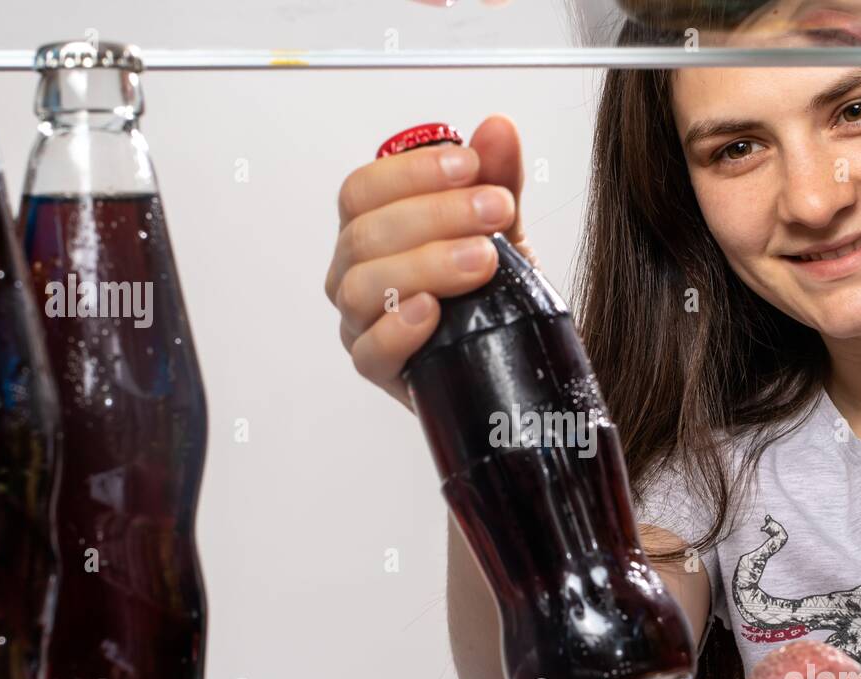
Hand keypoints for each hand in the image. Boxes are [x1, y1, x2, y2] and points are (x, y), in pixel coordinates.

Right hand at [325, 114, 534, 407]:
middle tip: (494, 211)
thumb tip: (498, 128)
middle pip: (365, 234)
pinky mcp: (376, 368)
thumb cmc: (488, 290)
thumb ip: (496, 180)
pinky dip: (398, 329)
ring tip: (481, 260)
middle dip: (435, 215)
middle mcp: (354, 272)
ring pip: (362, 287)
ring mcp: (360, 322)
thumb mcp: (500, 230)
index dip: (412, 173)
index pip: (363, 189)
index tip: (469, 166)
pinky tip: (432, 312)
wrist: (506, 352)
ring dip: (425, 266)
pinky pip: (370, 351)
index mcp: (372, 228)